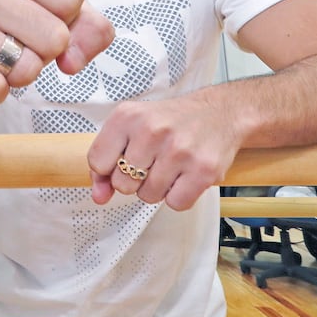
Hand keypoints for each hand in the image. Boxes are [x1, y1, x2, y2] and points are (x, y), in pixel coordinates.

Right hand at [0, 0, 113, 110]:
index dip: (64, 18)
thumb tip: (73, 60)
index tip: (35, 16)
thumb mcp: (53, 13)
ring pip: (27, 66)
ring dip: (20, 73)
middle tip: (15, 43)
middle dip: (44, 51)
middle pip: (54, 34)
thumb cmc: (4, 29)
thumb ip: (88, 27)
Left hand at [86, 94, 241, 209]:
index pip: (97, 162)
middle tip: (151, 162)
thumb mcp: (131, 129)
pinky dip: (178, 196)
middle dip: (134, 180)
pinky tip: (184, 176)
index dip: (108, 169)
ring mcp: (178, 150)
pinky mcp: (203, 170)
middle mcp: (151, 130)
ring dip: (157, 188)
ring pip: (148, 196)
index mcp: (127, 116)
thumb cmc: (171, 122)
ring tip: (169, 167)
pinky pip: (175, 203)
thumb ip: (107, 163)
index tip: (122, 159)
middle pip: (122, 184)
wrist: (219, 112)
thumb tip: (98, 197)